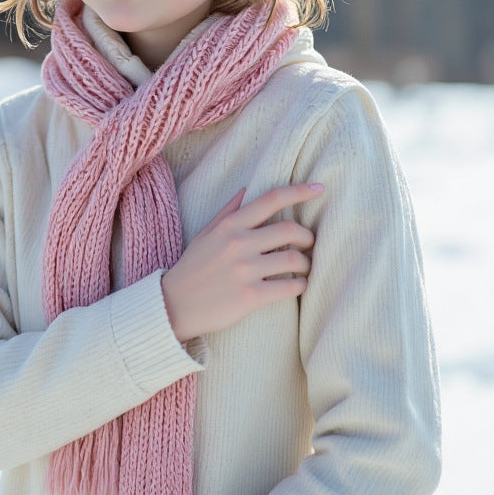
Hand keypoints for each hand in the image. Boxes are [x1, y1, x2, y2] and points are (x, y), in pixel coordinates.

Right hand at [161, 183, 322, 341]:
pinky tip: (298, 286)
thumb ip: (228, 211)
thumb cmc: (192, 268)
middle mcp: (238, 244)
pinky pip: (289, 287)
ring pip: (294, 259)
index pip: (271, 199)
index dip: (299, 191)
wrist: (174, 306)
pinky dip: (301, 286)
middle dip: (307, 236)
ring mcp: (245, 271)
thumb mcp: (205, 234)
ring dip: (306, 263)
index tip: (319, 189)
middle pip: (289, 229)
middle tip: (308, 243)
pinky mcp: (250, 296)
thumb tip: (248, 190)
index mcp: (230, 225)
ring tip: (303, 267)